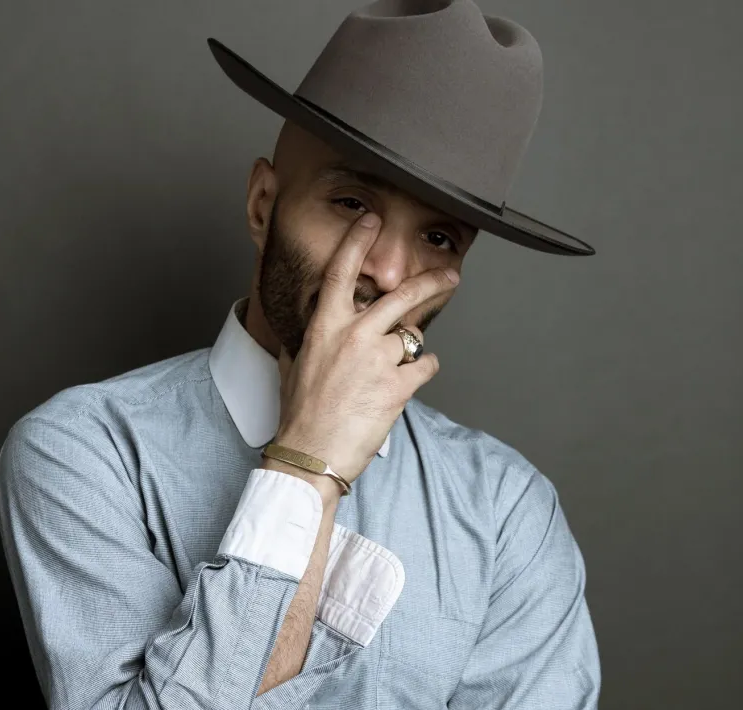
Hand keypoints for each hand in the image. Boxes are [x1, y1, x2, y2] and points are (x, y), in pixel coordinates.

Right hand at [275, 212, 457, 484]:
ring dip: (410, 350)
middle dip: (431, 282)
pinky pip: (425, 367)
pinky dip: (420, 374)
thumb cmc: (299, 417)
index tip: (372, 221)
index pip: (341, 271)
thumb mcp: (292, 370)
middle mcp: (354, 336)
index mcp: (324, 328)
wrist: (311, 455)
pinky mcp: (398, 386)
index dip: (358, 240)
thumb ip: (304, 345)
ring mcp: (378, 360)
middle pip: (401, 295)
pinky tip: (404, 386)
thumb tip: (304, 337)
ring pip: (413, 337)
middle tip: (449, 276)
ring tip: (398, 368)